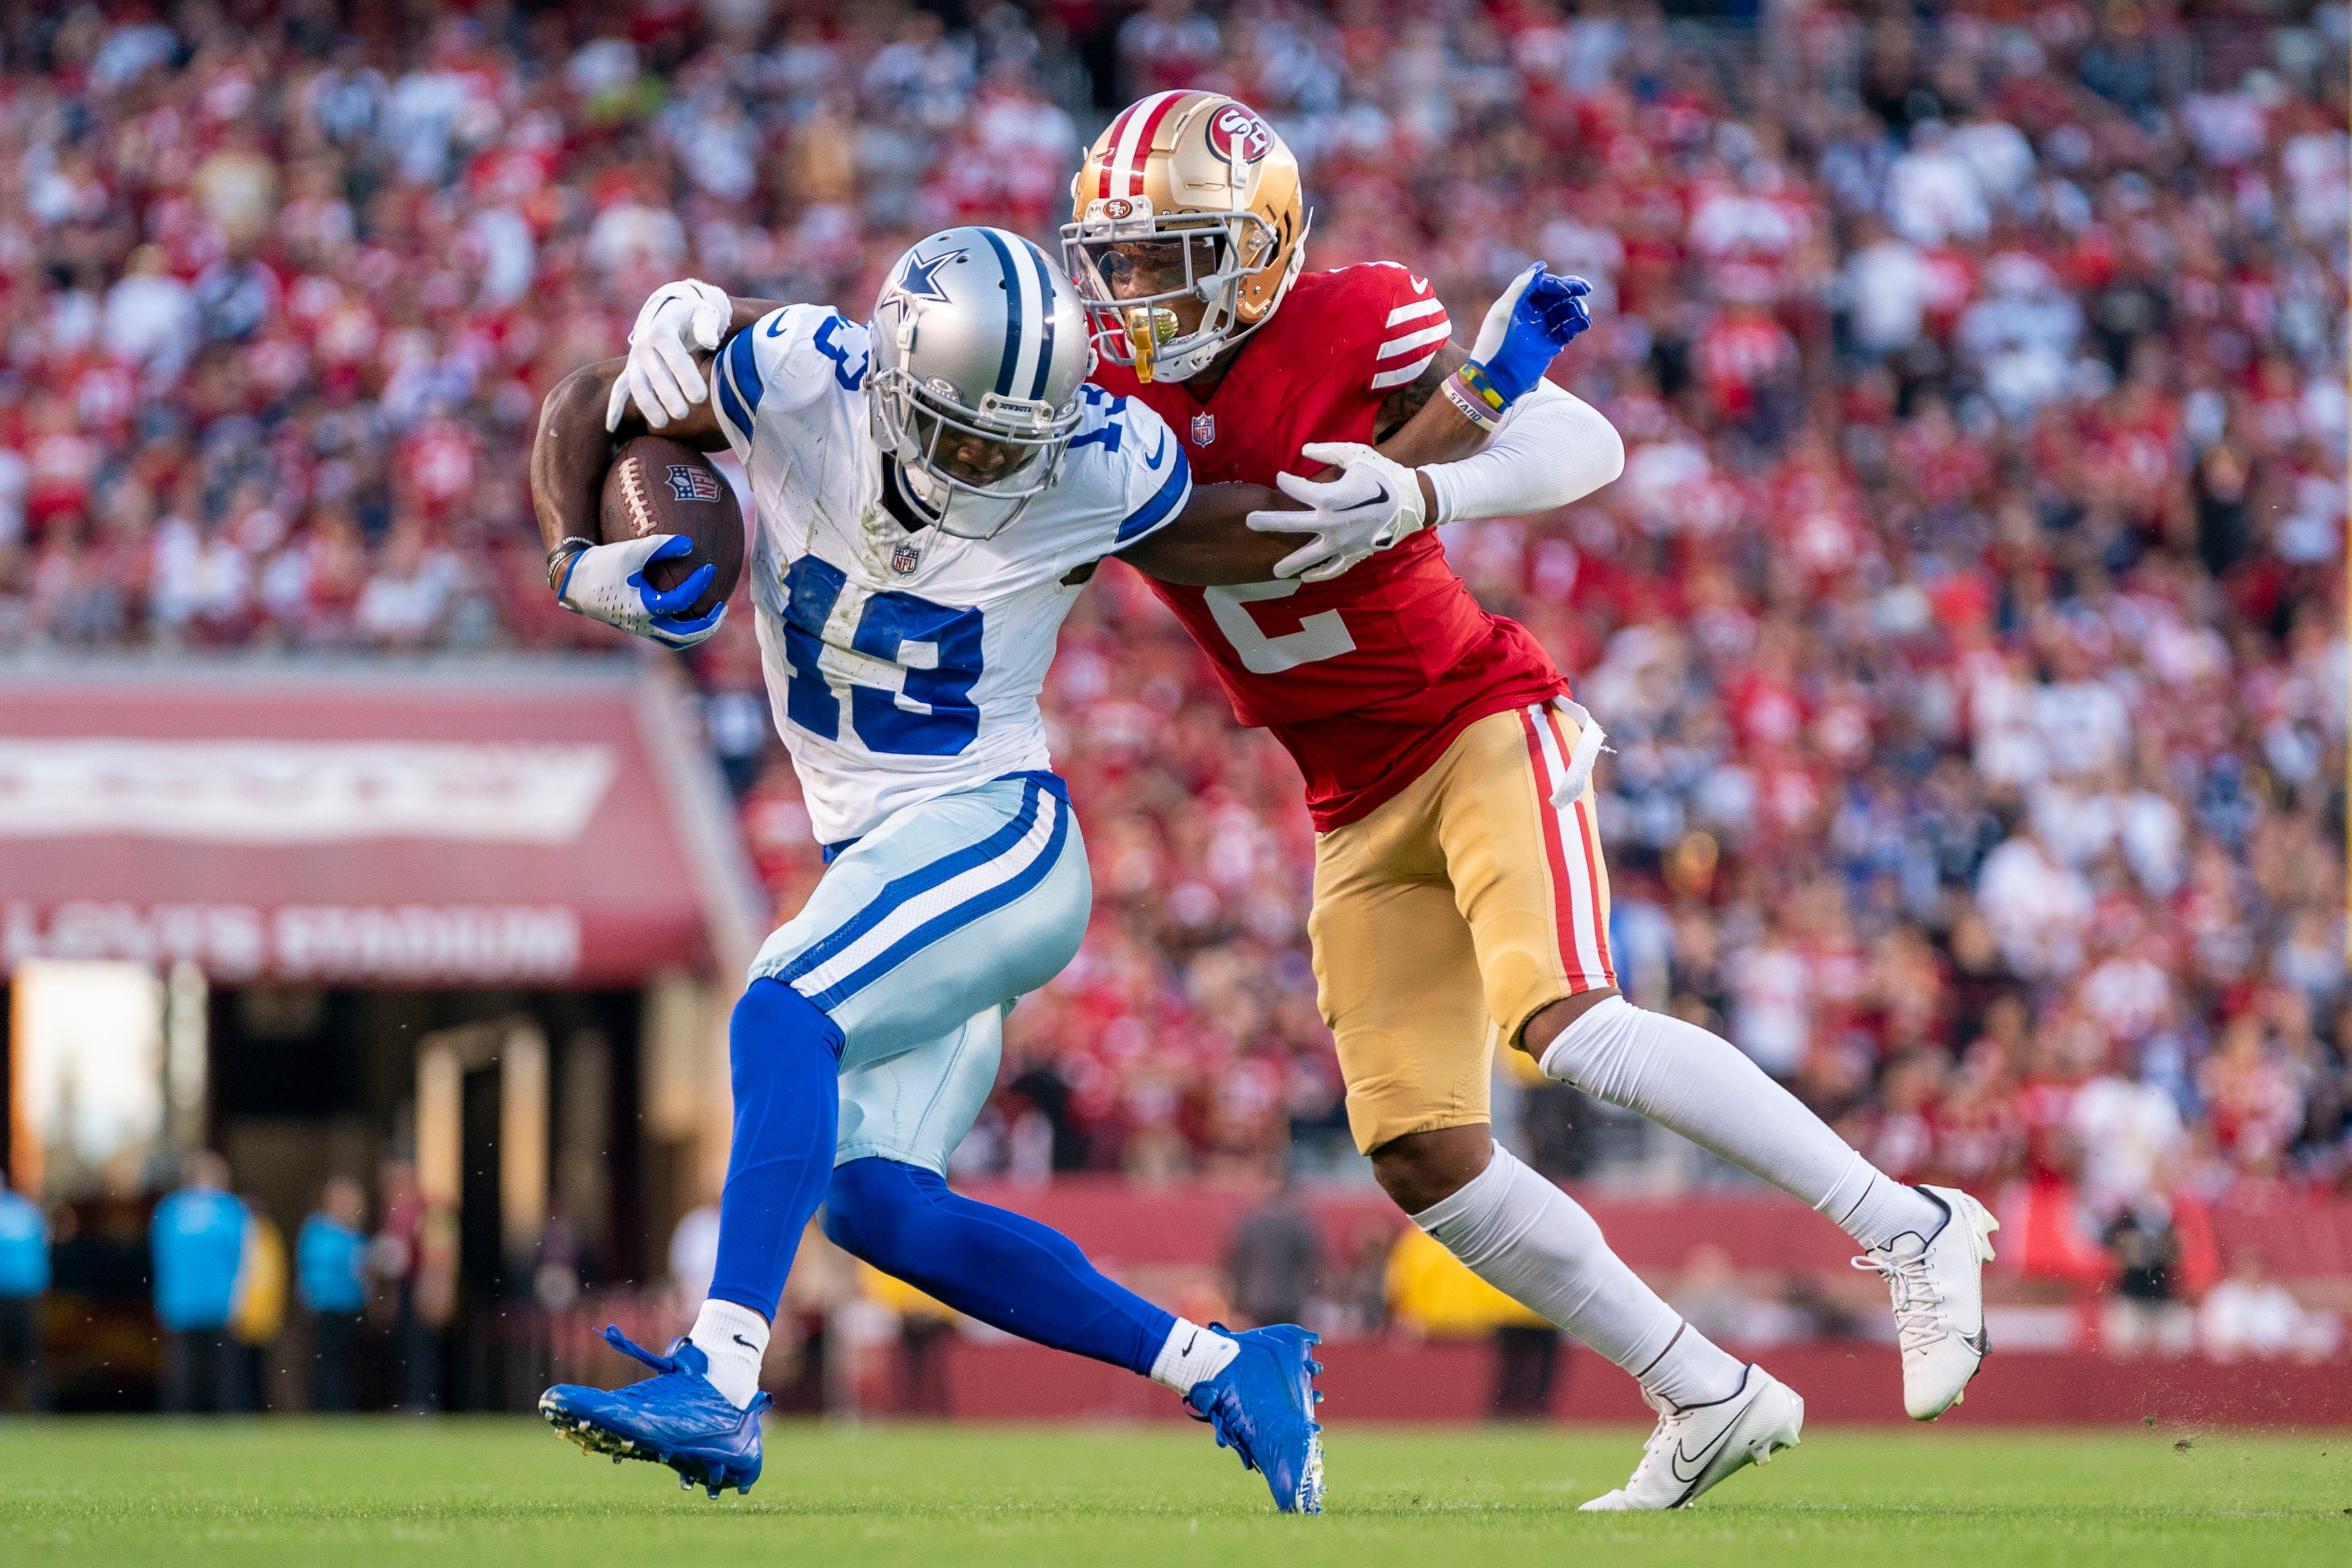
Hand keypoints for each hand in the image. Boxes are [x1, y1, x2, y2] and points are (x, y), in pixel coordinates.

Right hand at [554, 534, 727, 647]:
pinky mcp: (634, 624)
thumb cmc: (601, 563)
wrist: (573, 580)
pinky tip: (687, 606)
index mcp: (642, 609)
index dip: (698, 585)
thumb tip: (691, 545)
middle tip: (722, 609)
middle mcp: (642, 624)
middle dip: (707, 626)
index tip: (709, 569)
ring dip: (695, 631)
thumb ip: (661, 545)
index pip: (680, 602)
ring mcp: (638, 628)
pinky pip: (664, 631)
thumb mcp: (631, 551)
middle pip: (684, 637)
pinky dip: (680, 624)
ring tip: (711, 615)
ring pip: (674, 640)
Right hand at [606, 279, 731, 430]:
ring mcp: (635, 359)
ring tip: (662, 423)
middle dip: (667, 396)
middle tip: (683, 414)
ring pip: (637, 384)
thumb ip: (708, 325)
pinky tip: (613, 428)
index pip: (675, 357)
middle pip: (654, 374)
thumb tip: (710, 341)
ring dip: (647, 405)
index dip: (687, 378)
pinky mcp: (632, 370)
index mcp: (662, 331)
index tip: (700, 397)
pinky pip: (620, 389)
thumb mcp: (704, 313)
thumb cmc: (693, 316)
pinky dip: (615, 408)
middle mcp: (644, 345)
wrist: (669, 312)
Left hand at [1245, 441, 1427, 581]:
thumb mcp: (1356, 455)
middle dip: (1267, 523)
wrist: (1412, 500)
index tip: (1279, 478)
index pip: (1297, 490)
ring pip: (1308, 556)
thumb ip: (1327, 452)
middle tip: (1249, 522)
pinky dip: (1319, 575)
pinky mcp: (1353, 554)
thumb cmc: (1383, 474)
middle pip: (1290, 525)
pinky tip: (1305, 578)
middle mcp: (1330, 523)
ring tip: (1274, 571)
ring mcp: (1341, 542)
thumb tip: (1304, 450)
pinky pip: (1333, 569)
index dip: (1285, 482)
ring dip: (1290, 564)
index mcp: (1330, 497)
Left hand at [1469, 263, 1592, 405]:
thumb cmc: (1495, 343)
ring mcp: (1539, 330)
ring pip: (1563, 312)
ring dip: (1575, 308)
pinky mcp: (1548, 346)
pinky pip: (1567, 331)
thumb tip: (1541, 266)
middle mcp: (1529, 314)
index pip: (1542, 285)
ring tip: (1582, 313)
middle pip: (1555, 296)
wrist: (1495, 380)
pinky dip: (1577, 325)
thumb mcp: (1504, 310)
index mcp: (1517, 303)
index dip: (1557, 283)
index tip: (1568, 288)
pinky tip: (1584, 323)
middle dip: (1570, 290)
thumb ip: (1522, 286)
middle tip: (1585, 289)